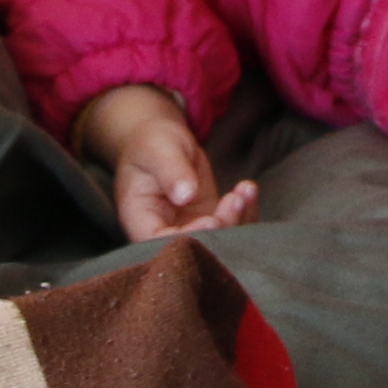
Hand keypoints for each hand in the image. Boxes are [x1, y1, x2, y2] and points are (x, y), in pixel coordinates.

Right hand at [74, 85, 257, 240]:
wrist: (161, 140)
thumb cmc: (151, 144)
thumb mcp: (158, 150)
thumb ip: (170, 172)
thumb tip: (185, 195)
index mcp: (140, 219)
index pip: (161, 242)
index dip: (189, 238)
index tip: (211, 219)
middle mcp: (163, 231)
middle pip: (194, 247)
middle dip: (220, 229)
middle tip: (234, 201)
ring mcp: (188, 228)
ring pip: (217, 240)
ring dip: (237, 220)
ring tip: (244, 191)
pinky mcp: (208, 220)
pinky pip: (230, 224)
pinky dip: (244, 211)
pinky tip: (248, 190)